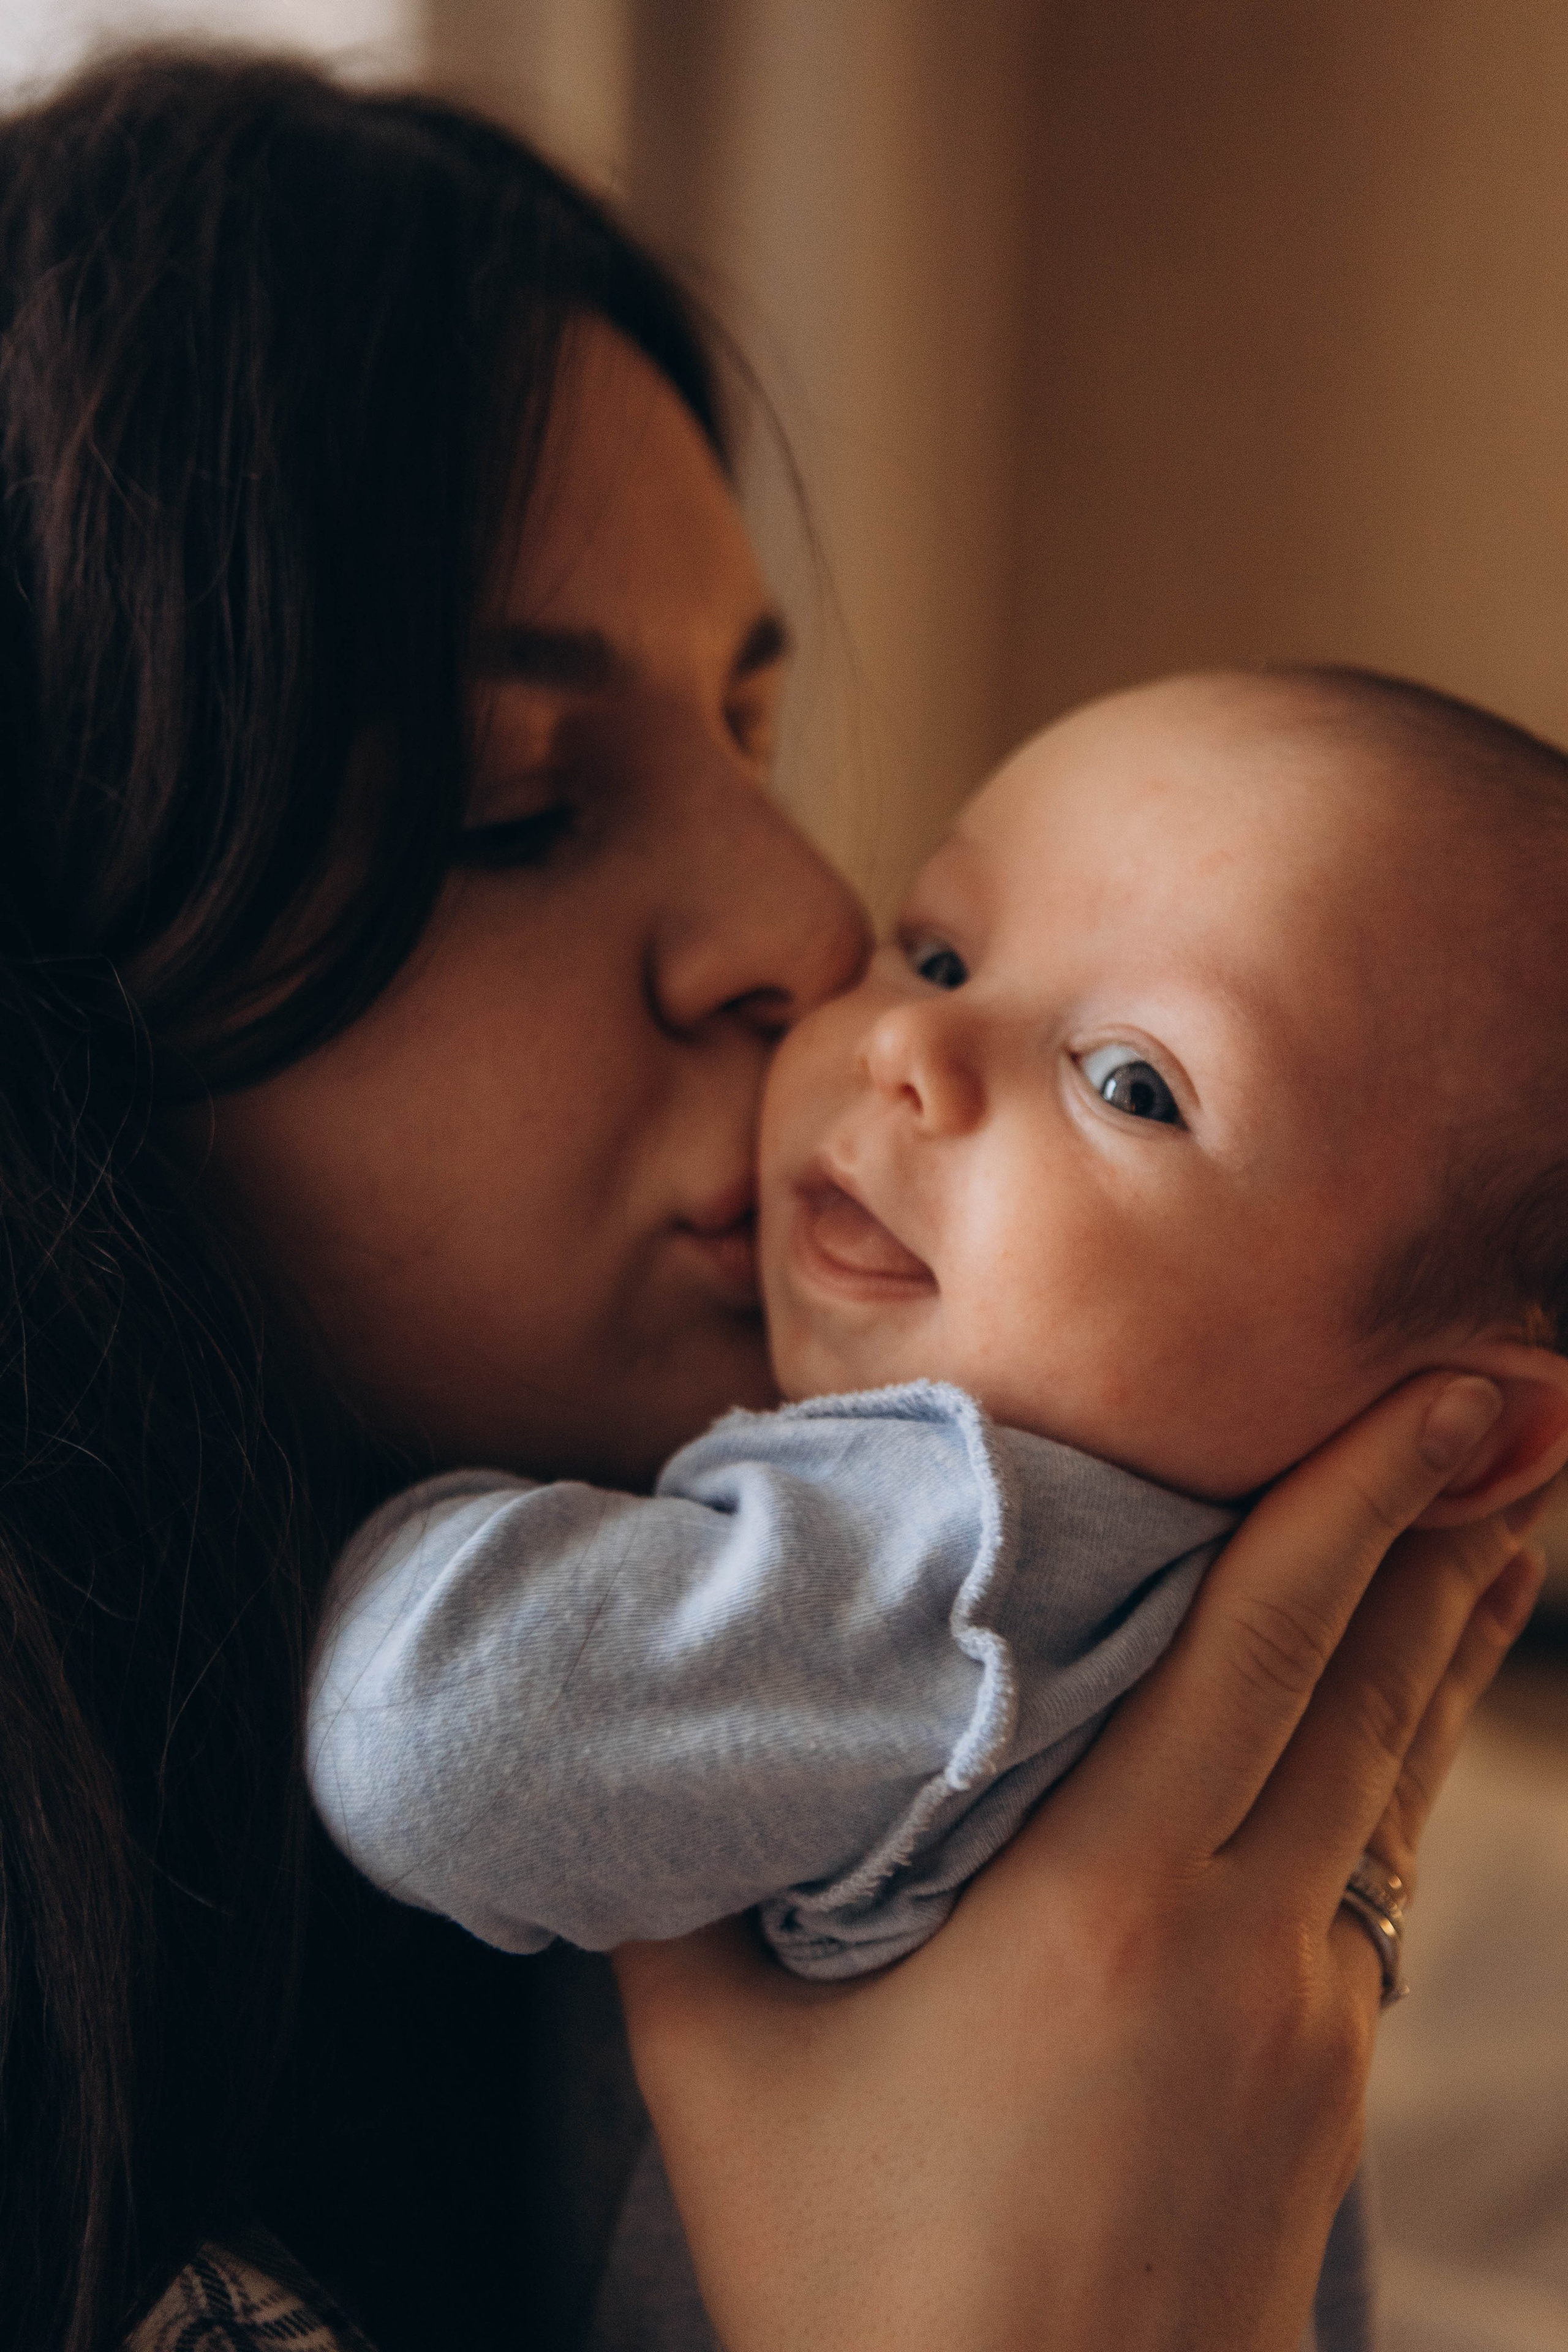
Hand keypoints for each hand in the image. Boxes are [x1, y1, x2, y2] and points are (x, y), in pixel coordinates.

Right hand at [615, 1372, 1544, 2351]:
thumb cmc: (852, 2279)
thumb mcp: (718, 2069)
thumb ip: (686, 1884)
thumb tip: (666, 1728)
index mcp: (1099, 1905)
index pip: (1264, 1648)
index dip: (1357, 1502)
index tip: (1436, 1396)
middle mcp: (1240, 1944)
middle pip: (1370, 1690)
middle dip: (1439, 1534)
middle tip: (1498, 1410)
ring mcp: (1309, 2021)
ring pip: (1395, 1779)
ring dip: (1444, 1640)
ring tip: (1496, 1527)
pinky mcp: (1329, 2085)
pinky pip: (1375, 1871)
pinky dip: (1392, 1758)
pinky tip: (1390, 1724)